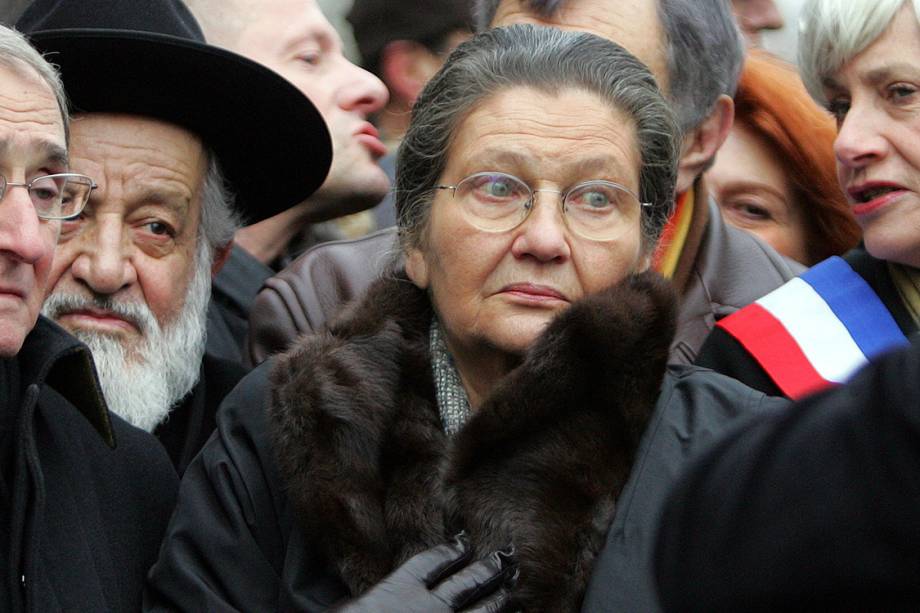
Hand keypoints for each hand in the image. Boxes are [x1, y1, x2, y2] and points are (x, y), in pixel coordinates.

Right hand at [334, 535, 516, 612]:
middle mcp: (428, 607)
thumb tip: (373, 597)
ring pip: (481, 610)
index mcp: (399, 590)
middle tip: (506, 557)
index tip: (463, 540)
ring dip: (499, 597)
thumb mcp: (350, 607)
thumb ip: (370, 598)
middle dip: (487, 569)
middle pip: (465, 582)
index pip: (430, 563)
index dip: (449, 551)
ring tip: (512, 586)